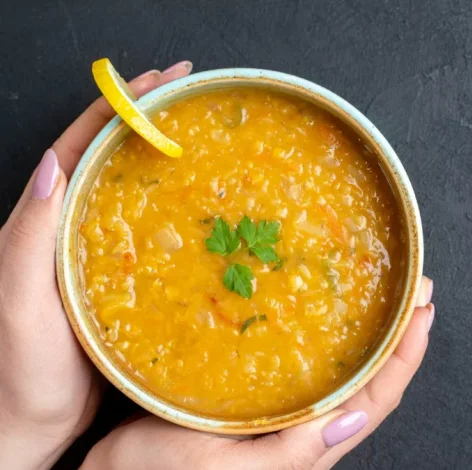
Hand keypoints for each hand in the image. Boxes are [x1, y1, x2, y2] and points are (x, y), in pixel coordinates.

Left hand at [0, 61, 192, 469]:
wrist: (33, 423)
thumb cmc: (22, 371)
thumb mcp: (20, 303)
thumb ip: (29, 239)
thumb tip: (53, 166)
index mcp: (42, 224)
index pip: (79, 147)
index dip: (117, 108)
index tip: (159, 82)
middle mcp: (69, 229)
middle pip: (108, 156)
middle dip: (146, 116)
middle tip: (189, 94)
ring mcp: (96, 253)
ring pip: (129, 188)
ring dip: (162, 155)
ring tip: (201, 134)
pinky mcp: (119, 280)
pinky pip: (148, 230)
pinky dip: (174, 206)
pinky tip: (203, 206)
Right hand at [82, 277, 433, 469]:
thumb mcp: (222, 468)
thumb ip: (290, 451)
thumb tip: (352, 419)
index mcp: (306, 448)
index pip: (377, 399)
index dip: (406, 355)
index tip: (423, 309)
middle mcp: (305, 431)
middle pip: (371, 381)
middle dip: (398, 334)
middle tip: (414, 287)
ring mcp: (284, 415)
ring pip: (345, 373)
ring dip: (371, 333)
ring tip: (384, 292)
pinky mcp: (259, 400)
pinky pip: (310, 368)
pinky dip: (330, 339)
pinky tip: (325, 314)